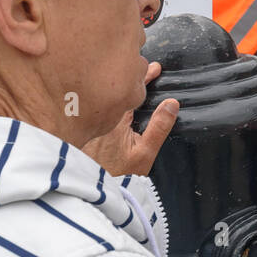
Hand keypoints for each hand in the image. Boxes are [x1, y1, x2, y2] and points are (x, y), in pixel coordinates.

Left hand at [82, 62, 178, 176]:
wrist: (90, 191)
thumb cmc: (119, 175)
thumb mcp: (144, 154)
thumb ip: (158, 128)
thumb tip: (172, 104)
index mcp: (115, 118)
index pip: (130, 90)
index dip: (144, 77)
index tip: (155, 67)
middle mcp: (99, 115)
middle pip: (115, 90)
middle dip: (130, 77)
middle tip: (146, 66)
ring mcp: (90, 120)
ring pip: (105, 97)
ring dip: (118, 86)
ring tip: (132, 75)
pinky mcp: (84, 128)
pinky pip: (97, 107)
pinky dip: (107, 98)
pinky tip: (114, 96)